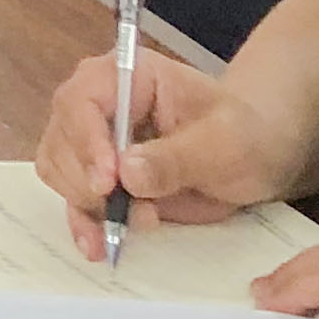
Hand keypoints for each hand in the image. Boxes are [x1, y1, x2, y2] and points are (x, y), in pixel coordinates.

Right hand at [35, 46, 292, 255]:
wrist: (258, 155)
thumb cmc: (247, 135)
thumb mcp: (225, 143)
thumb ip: (177, 157)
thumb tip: (126, 175)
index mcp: (126, 75)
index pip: (83, 101)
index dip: (87, 141)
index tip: (109, 183)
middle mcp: (97, 102)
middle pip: (63, 139)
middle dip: (92, 182)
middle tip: (141, 211)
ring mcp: (92, 138)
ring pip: (60, 170)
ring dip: (90, 204)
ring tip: (142, 220)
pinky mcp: (97, 174)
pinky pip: (71, 196)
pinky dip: (82, 220)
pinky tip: (98, 243)